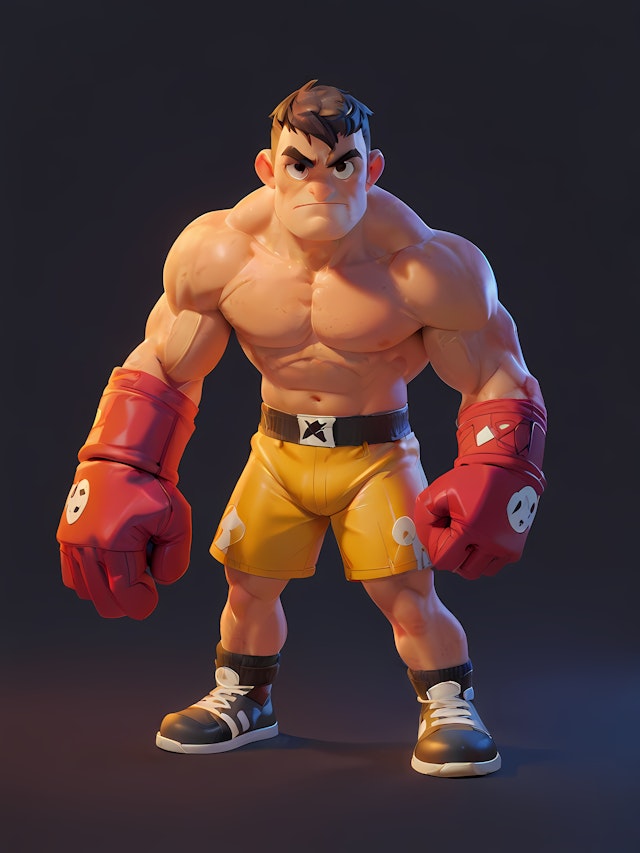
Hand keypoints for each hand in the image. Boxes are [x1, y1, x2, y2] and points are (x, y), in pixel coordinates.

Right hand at [57, 459, 191, 618]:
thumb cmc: (151, 488)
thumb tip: (159, 580)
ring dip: (110, 589)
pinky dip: (91, 580)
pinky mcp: (65, 540)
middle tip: (143, 576)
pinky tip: (110, 563)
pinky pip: (73, 578)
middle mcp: (87, 546)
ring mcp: (73, 544)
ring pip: (88, 593)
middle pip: (105, 602)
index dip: (144, 601)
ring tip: (127, 563)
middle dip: (128, 599)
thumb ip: (175, 557)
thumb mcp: (178, 518)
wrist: (119, 460)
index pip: (125, 596)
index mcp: (114, 541)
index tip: (152, 588)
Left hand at [415, 463, 540, 579]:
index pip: (444, 561)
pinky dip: (483, 557)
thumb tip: (424, 540)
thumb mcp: (438, 490)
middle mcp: (492, 544)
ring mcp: (505, 549)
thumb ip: (424, 516)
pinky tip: (479, 537)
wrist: (507, 469)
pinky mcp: (515, 550)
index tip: (441, 529)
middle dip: (452, 556)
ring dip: (468, 559)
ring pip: (478, 571)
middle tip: (452, 535)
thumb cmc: (472, 479)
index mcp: (471, 530)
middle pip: (461, 570)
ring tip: (467, 536)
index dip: (436, 548)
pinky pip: (492, 566)